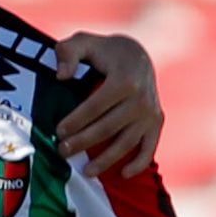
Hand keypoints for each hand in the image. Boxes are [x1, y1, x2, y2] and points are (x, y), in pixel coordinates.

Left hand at [53, 32, 163, 180]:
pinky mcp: (156, 122)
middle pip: (108, 127)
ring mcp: (150, 113)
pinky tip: (122, 174)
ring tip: (86, 172)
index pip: (95, 106)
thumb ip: (68, 53)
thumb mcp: (83, 42)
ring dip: (106, 161)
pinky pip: (149, 147)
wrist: (137, 55)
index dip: (76, 121)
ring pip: (126, 143)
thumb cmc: (104, 51)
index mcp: (124, 79)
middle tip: (63, 151)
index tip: (58, 132)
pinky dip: (139, 163)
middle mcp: (141, 99)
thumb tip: (62, 76)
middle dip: (83, 142)